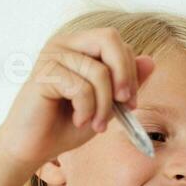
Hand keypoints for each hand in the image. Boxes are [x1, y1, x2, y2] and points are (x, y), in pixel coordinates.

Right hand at [0, 26, 154, 172]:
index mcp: (80, 46)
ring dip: (104, 106)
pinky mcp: (43, 73)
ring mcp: (52, 55)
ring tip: (95, 124)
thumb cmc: (67, 125)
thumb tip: (150, 60)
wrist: (34, 147)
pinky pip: (81, 88)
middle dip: (124, 75)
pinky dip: (87, 110)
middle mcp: (65, 44)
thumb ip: (126, 83)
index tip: (130, 103)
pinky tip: (78, 120)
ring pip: (99, 71)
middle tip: (124, 105)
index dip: (131, 71)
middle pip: (109, 38)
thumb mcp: (106, 104)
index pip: (118, 42)